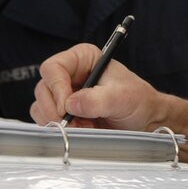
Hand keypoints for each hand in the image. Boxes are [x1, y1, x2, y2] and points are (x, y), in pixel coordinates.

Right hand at [30, 43, 187, 162]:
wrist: (146, 121)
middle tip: (74, 123)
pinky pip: (48, 121)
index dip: (56, 87)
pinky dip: (61, 129)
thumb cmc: (138, 101)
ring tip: (85, 126)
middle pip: (44, 88)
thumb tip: (71, 104)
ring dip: (59, 122)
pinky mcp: (64, 113)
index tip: (67, 107)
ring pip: (42, 106)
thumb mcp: (122, 98)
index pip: (54, 67)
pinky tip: (83, 130)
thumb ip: (97, 99)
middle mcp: (70, 74)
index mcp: (83, 58)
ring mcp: (65, 94)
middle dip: (56, 109)